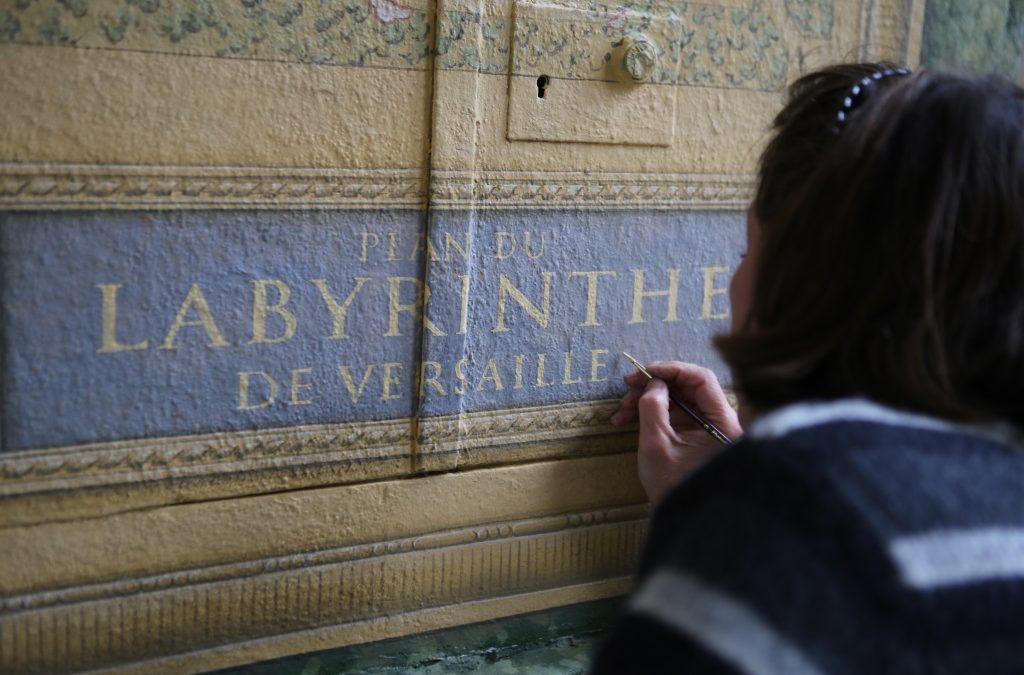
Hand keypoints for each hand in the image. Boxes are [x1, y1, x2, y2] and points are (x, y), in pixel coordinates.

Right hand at [610, 361, 741, 503]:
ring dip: (648, 399)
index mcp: (723, 423)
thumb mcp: (657, 445)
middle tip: (627, 388)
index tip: (643, 372)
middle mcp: (722, 422)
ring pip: (678, 399)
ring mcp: (709, 429)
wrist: (683, 520)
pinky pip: (675, 415)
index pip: (701, 379)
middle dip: (654, 385)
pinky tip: (626, 419)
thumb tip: (653, 384)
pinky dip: (651, 413)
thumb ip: (653, 409)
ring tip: (621, 410)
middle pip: (689, 387)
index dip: (671, 370)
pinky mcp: (696, 436)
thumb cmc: (673, 487)